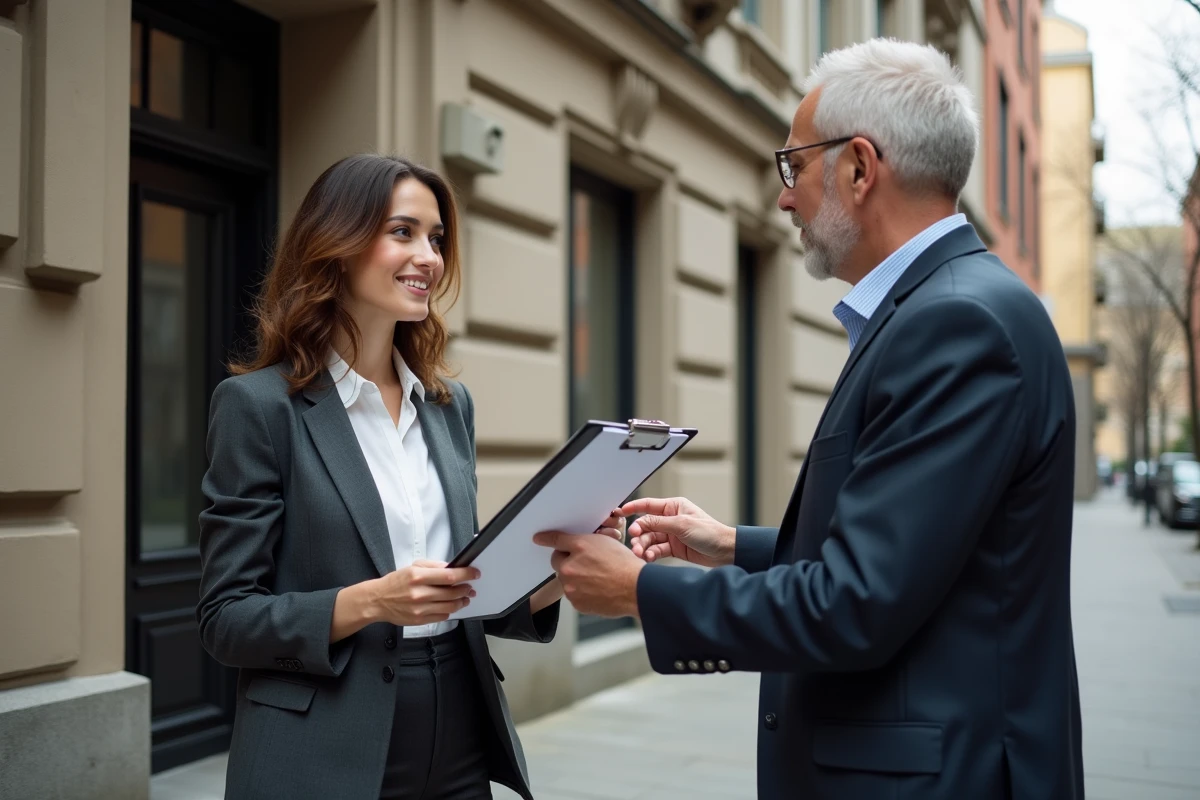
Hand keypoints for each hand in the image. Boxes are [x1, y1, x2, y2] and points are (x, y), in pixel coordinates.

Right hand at [369, 560, 479, 626]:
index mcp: (418, 576)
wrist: (378, 600)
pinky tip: (450, 606)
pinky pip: (442, 616)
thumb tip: (451, 568)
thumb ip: (433, 566)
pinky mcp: (419, 620)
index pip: (450, 576)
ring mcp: (420, 609)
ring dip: (461, 602)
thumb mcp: (413, 566)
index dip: (466, 574)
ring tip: (465, 597)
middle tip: (470, 587)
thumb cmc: (395, 582)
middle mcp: (420, 593)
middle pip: (453, 593)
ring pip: (450, 606)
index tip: (474, 573)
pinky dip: (449, 611)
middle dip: (466, 589)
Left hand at [529, 511, 627, 612]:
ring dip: (577, 578)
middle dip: (570, 562)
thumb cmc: (624, 564)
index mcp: (578, 548)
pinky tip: (599, 588)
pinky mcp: (578, 604)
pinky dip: (583, 592)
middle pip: (561, 563)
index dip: (548, 539)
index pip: (556, 541)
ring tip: (599, 577)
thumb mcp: (604, 541)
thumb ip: (581, 540)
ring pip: (569, 580)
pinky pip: (576, 595)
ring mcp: (572, 588)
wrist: (636, 588)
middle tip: (589, 562)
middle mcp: (570, 568)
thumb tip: (565, 543)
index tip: (538, 538)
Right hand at [620, 497, 735, 566]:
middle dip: (639, 535)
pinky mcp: (673, 548)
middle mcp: (670, 519)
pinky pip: (656, 550)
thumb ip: (659, 523)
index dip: (633, 508)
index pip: (648, 505)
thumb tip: (639, 522)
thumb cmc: (709, 532)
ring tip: (641, 554)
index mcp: (673, 507)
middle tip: (635, 543)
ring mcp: (671, 535)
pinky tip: (648, 558)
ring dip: (643, 546)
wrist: (724, 551)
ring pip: (650, 539)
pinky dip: (651, 554)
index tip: (619, 512)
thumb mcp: (682, 525)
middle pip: (646, 525)